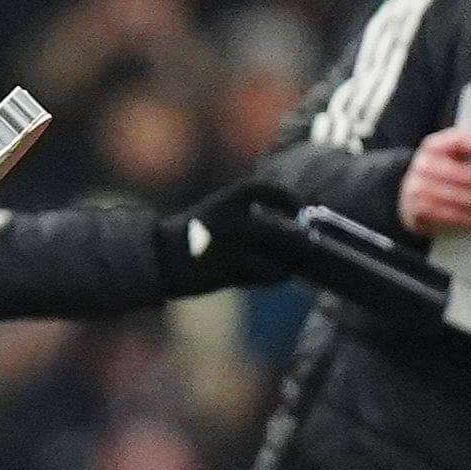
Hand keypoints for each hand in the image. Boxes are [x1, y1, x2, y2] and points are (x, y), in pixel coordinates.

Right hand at [159, 178, 298, 294]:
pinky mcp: (224, 273)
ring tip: (291, 264)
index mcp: (228, 199)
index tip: (299, 210)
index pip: (269, 191)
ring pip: (273, 261)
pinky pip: (259, 277)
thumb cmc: (196, 231)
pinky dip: (272, 278)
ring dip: (288, 264)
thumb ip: (250, 214)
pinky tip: (275, 275)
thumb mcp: (219, 210)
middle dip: (300, 240)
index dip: (290, 200)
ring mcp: (228, 249)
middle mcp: (229, 221)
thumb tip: (293, 226)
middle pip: (280, 232)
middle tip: (309, 243)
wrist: (160, 255)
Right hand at [400, 125, 470, 234]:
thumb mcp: (450, 157)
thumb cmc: (441, 173)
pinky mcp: (418, 211)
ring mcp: (418, 189)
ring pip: (462, 199)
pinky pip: (453, 216)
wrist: (407, 194)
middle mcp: (424, 165)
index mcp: (435, 145)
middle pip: (466, 175)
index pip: (462, 141)